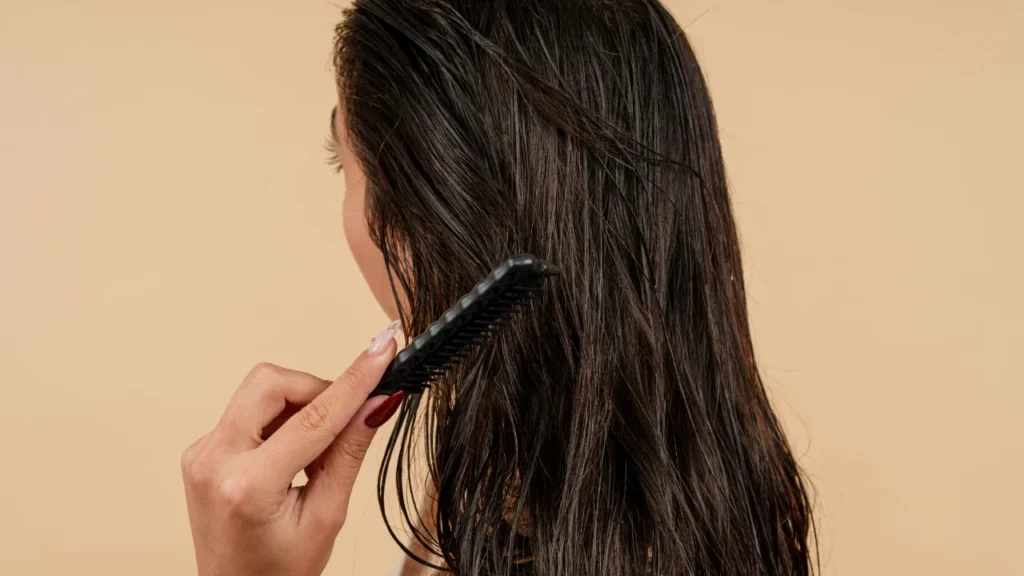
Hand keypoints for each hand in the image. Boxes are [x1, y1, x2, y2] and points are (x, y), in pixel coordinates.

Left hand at [181, 321, 403, 575]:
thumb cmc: (279, 571)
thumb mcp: (327, 517)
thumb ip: (350, 452)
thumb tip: (378, 401)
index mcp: (247, 486)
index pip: (313, 417)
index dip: (355, 380)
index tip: (382, 350)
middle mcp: (213, 462)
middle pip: (270, 382)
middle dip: (316, 389)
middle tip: (345, 418)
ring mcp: (201, 453)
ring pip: (259, 391)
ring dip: (298, 406)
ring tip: (315, 453)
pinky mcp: (201, 449)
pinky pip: (248, 411)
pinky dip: (280, 421)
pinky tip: (291, 457)